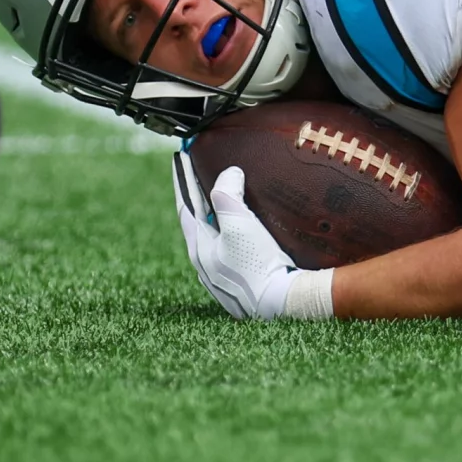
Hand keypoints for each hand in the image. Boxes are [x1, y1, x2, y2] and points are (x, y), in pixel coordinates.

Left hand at [171, 155, 329, 320]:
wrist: (282, 304)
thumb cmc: (258, 265)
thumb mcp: (239, 224)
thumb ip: (228, 195)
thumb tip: (228, 174)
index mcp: (200, 248)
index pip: (185, 206)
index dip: (182, 179)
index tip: (179, 157)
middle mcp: (206, 263)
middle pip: (197, 221)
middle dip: (197, 195)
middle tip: (199, 172)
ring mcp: (222, 274)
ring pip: (214, 236)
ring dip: (215, 213)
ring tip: (222, 197)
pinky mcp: (240, 281)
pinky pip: (229, 248)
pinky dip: (231, 230)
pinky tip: (243, 230)